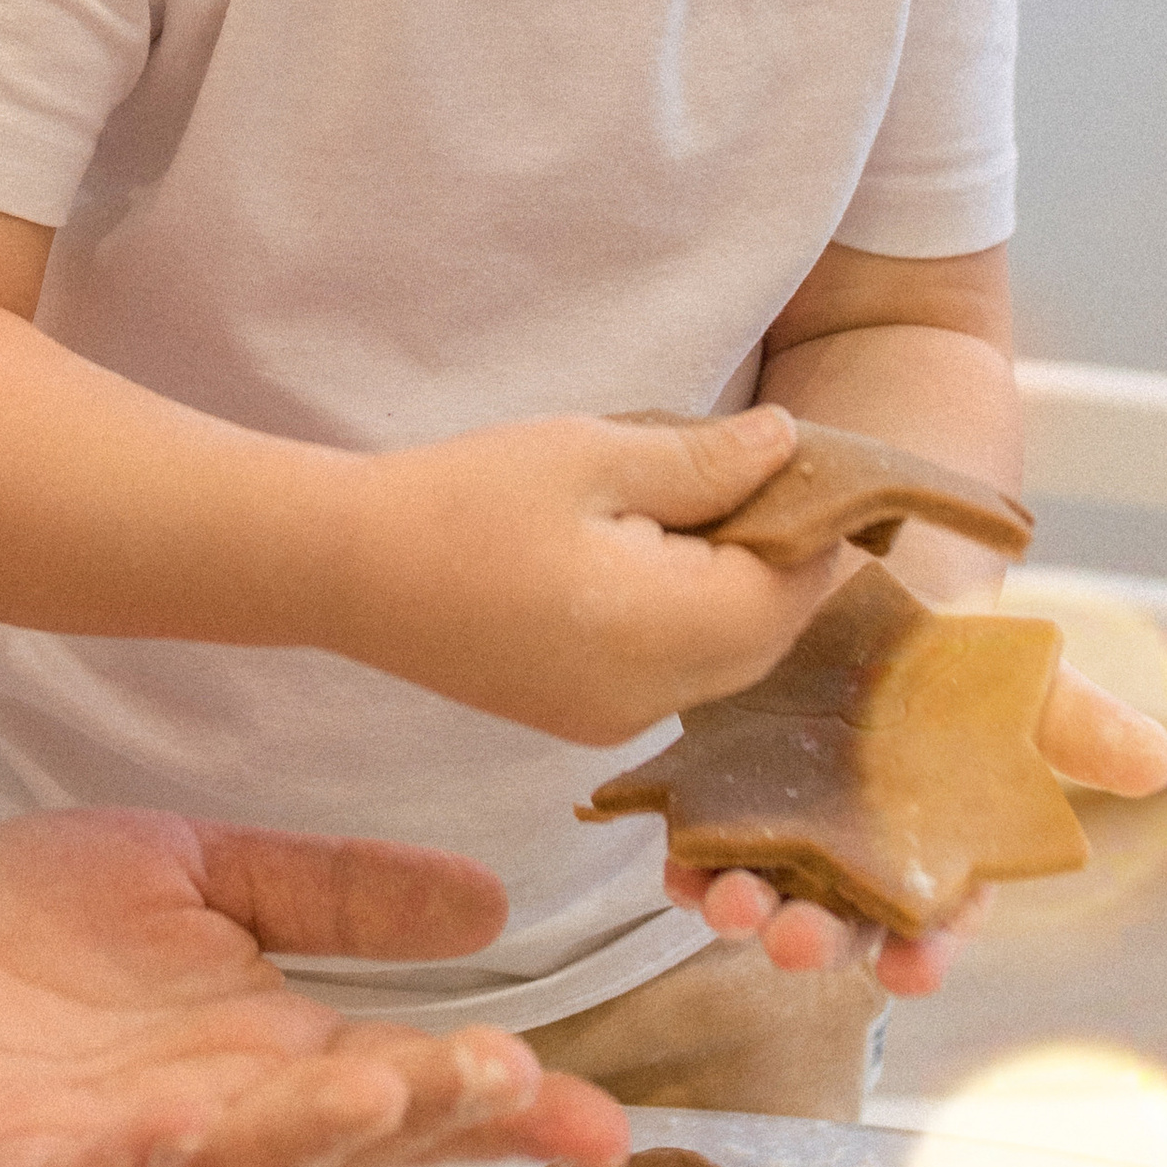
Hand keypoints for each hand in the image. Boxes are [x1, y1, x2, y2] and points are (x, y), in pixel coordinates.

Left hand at [0, 809, 629, 1166]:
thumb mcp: (211, 875)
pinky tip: (179, 1120)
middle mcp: (207, 1144)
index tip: (598, 1118)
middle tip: (492, 1071)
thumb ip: (336, 893)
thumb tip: (491, 905)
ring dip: (300, 1141)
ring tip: (372, 1081)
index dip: (501, 1116)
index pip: (406, 1100)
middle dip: (416, 1116)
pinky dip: (135, 1165)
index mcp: (268, 1074)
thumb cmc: (38, 922)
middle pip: (333, 1151)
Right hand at [334, 404, 831, 744]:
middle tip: (761, 474)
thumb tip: (790, 446)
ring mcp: (616, 721)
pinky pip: (678, 676)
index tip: (812, 463)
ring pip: (727, 663)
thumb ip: (702, 461)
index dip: (816, 529)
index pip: (792, 594)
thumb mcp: (590, 454)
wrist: (350, 570)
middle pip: (769, 638)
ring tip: (703, 506)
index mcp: (661, 632)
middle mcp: (652, 698)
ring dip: (738, 593)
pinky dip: (692, 621)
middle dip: (783, 563)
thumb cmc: (466, 498)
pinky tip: (654, 557)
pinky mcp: (584, 720)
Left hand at [671, 652, 1166, 994]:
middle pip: (839, 920)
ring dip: (743, 910)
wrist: (867, 576)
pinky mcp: (725, 790)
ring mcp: (787, 827)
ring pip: (765, 890)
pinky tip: (677, 865)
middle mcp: (856, 854)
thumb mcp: (1021, 680)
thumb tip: (1155, 760)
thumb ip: (1081, 725)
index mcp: (934, 849)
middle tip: (798, 943)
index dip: (925, 951)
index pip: (936, 921)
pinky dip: (687, 862)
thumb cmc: (953, 650)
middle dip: (818, 942)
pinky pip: (701, 843)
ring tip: (728, 903)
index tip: (912, 971)